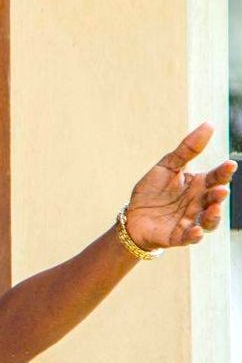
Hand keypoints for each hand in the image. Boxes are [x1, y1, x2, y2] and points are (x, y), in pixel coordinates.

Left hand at [124, 123, 236, 249]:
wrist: (132, 217)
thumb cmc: (153, 191)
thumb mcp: (167, 166)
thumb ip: (187, 149)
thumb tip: (210, 124)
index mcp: (199, 186)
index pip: (216, 177)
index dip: (224, 172)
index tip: (230, 164)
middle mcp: (200, 204)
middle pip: (215, 199)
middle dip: (219, 195)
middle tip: (221, 190)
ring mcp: (191, 221)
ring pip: (209, 221)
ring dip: (213, 216)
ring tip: (213, 209)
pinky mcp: (178, 237)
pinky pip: (190, 238)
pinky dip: (194, 235)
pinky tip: (196, 230)